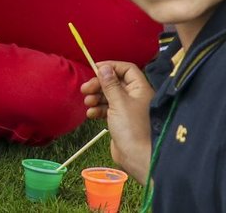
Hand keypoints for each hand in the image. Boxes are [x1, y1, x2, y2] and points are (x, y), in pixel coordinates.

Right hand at [81, 60, 154, 182]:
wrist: (137, 158)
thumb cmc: (132, 128)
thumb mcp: (118, 103)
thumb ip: (110, 84)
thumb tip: (104, 67)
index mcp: (140, 89)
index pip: (126, 69)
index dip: (111, 67)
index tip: (95, 69)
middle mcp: (135, 97)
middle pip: (115, 82)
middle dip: (99, 84)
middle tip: (85, 89)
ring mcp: (128, 109)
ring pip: (109, 96)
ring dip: (96, 97)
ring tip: (87, 103)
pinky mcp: (121, 121)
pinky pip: (108, 109)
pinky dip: (98, 109)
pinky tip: (91, 114)